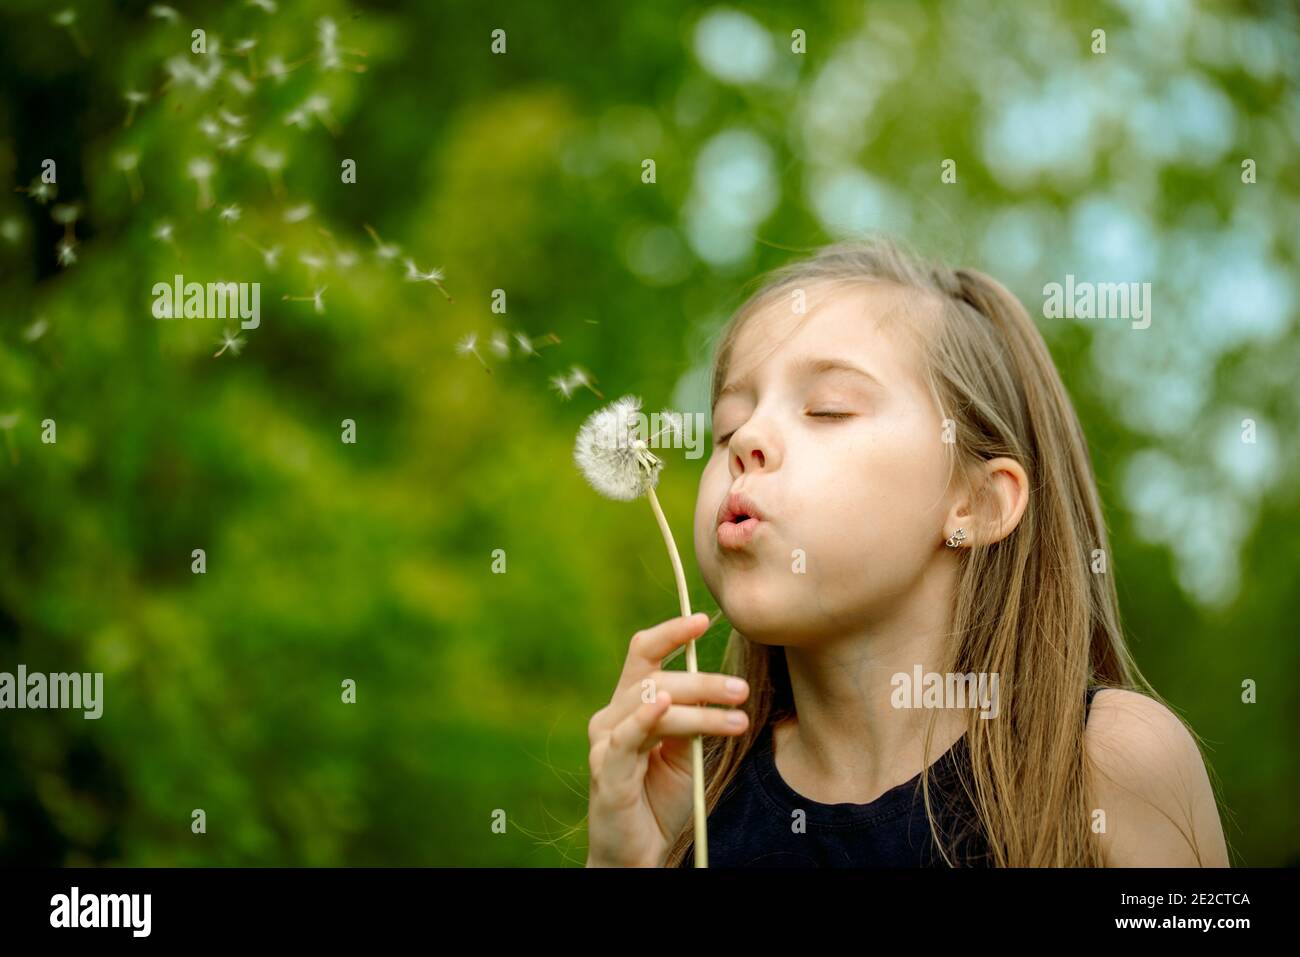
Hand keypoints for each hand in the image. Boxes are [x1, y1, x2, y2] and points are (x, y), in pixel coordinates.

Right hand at [585, 612, 749, 866]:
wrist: (640, 853)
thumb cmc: (662, 799)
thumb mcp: (687, 751)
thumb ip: (694, 718)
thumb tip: (718, 688)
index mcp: (628, 705)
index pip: (644, 654)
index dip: (671, 632)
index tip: (705, 619)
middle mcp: (611, 716)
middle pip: (655, 677)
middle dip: (703, 681)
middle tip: (742, 689)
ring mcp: (606, 743)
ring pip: (652, 704)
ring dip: (699, 708)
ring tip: (737, 717)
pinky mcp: (607, 771)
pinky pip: (626, 737)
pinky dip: (645, 718)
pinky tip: (664, 705)